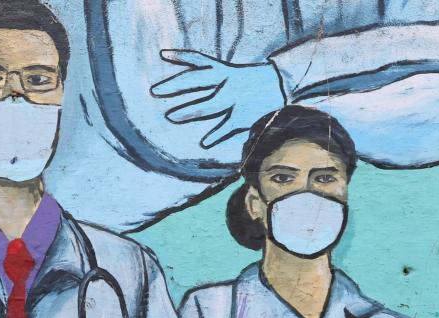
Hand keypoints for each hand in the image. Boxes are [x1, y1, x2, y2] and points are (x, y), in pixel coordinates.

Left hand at [150, 51, 283, 147]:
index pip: (199, 60)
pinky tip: (204, 143)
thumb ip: (212, 77)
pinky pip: (227, 126)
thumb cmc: (252, 81)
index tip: (163, 54)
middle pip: (197, 81)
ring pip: (208, 105)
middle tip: (156, 90)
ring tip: (171, 116)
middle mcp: (227, 82)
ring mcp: (234, 99)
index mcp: (224, 70)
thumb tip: (191, 78)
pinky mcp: (242, 115)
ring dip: (189, 111)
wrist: (283, 85)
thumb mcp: (232, 73)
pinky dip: (216, 135)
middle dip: (175, 85)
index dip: (181, 56)